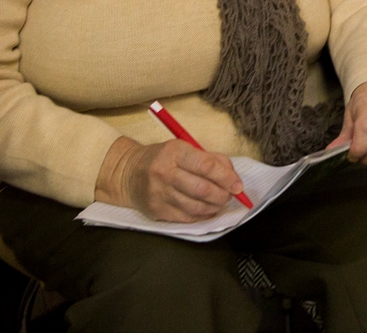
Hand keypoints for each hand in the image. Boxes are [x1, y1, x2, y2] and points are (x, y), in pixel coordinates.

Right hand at [95, 135, 244, 221]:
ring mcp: (159, 194)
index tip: (238, 186)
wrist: (128, 173)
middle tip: (230, 195)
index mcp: (175, 152)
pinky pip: (187, 218)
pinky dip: (202, 216)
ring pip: (196, 207)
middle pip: (202, 189)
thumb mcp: (185, 148)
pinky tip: (207, 210)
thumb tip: (233, 178)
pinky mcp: (156, 211)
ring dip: (214, 207)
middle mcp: (165, 173)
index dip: (226, 178)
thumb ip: (211, 159)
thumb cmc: (164, 158)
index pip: (206, 166)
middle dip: (222, 195)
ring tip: (219, 202)